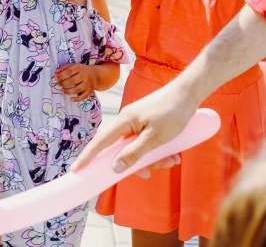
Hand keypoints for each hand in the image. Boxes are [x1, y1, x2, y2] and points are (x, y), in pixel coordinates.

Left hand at [55, 63, 97, 101]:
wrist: (96, 75)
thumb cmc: (81, 70)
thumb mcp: (74, 66)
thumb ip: (65, 68)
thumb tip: (56, 72)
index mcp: (80, 68)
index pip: (69, 72)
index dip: (61, 75)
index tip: (55, 77)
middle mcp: (85, 76)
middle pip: (73, 81)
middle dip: (64, 83)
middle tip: (58, 85)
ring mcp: (88, 84)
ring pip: (78, 89)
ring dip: (68, 91)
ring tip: (62, 91)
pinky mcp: (89, 91)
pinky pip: (83, 96)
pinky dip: (77, 99)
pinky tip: (71, 99)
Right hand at [72, 81, 195, 174]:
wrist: (189, 93)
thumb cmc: (172, 112)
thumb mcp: (155, 137)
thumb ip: (134, 153)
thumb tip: (115, 167)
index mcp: (124, 121)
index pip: (101, 142)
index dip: (88, 156)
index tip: (76, 169)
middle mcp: (127, 121)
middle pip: (122, 150)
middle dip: (138, 164)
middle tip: (152, 172)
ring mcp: (137, 122)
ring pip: (138, 148)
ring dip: (153, 159)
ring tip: (172, 160)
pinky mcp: (147, 123)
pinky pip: (147, 143)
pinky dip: (158, 151)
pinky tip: (173, 154)